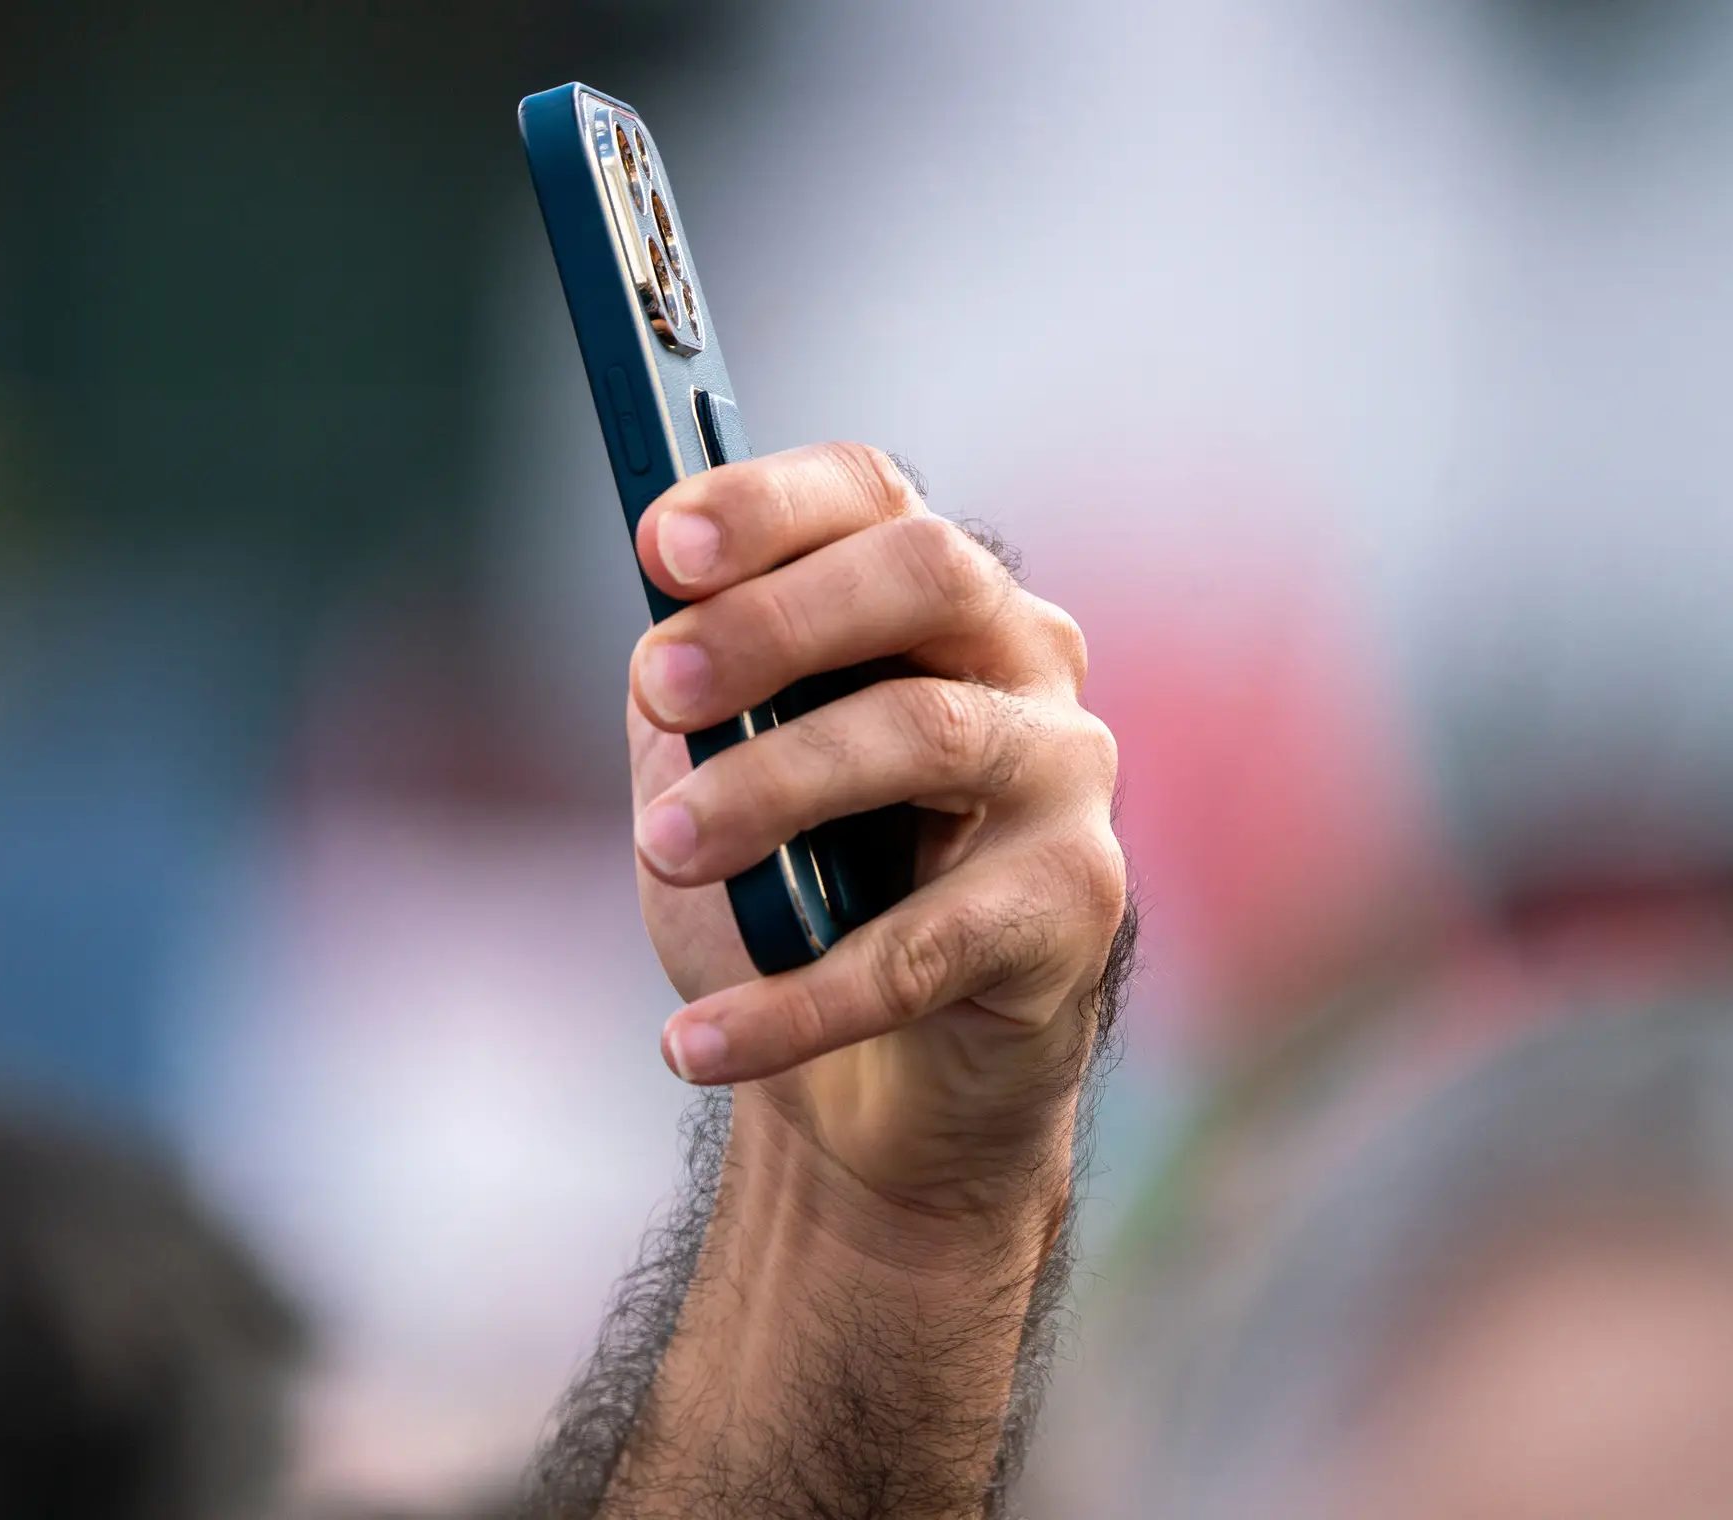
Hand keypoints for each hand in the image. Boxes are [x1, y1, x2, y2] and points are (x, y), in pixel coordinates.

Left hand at [625, 442, 1127, 1219]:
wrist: (876, 1078)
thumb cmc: (797, 899)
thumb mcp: (716, 774)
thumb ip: (696, 698)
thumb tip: (660, 644)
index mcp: (929, 599)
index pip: (870, 496)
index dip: (765, 504)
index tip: (657, 546)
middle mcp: (1022, 658)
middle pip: (925, 574)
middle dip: (774, 619)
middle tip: (661, 687)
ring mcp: (1065, 773)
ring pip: (925, 734)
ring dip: (772, 787)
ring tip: (665, 850)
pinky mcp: (1076, 903)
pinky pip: (925, 945)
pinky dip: (796, 1003)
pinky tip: (696, 1043)